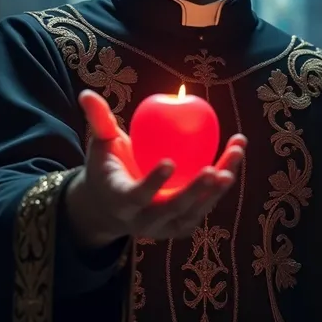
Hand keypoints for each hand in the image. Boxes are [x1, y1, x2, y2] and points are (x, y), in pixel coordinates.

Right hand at [66, 89, 245, 246]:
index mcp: (121, 201)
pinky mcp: (182, 226)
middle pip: (173, 209)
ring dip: (219, 185)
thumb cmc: (107, 166)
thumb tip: (86, 93)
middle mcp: (143, 221)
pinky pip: (205, 206)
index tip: (169, 162)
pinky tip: (235, 155)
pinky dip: (222, 184)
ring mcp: (165, 228)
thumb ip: (98, 121)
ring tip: (236, 154)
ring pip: (196, 210)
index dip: (152, 183)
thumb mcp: (101, 144)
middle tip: (214, 168)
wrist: (111, 205)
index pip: (137, 196)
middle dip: (196, 191)